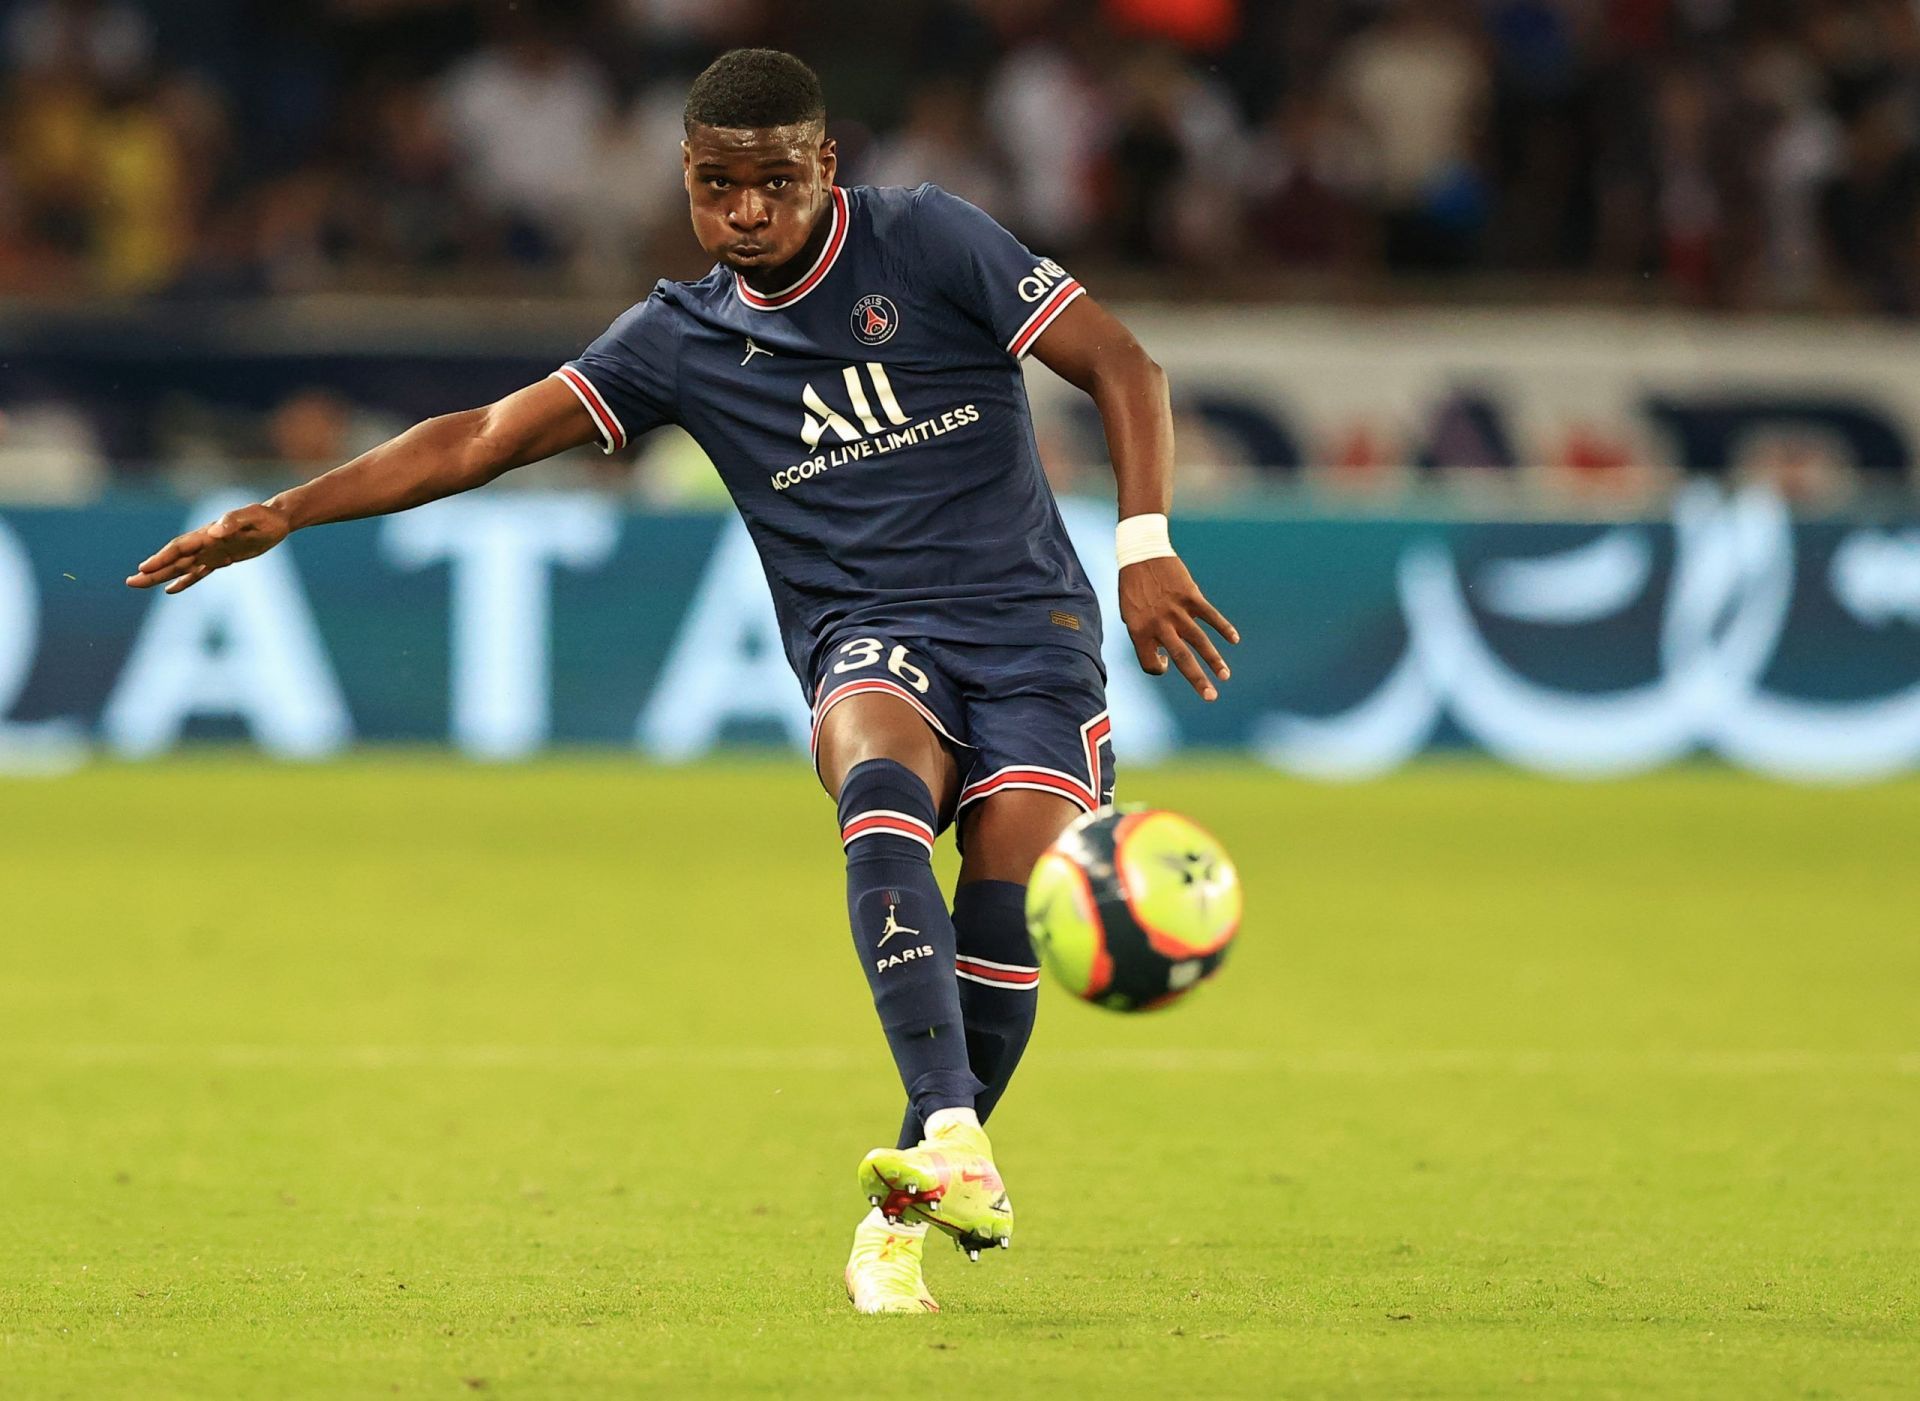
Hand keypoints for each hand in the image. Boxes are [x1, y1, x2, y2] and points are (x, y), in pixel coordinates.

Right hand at [125, 503, 290, 593]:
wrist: (277, 520)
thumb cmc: (265, 517)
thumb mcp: (252, 517)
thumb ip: (233, 521)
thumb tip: (214, 531)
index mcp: (208, 534)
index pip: (179, 547)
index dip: (162, 558)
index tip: (144, 569)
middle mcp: (205, 544)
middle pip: (173, 560)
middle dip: (152, 571)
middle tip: (130, 582)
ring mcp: (211, 552)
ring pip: (181, 567)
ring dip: (160, 576)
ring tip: (139, 584)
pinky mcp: (221, 559)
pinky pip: (198, 573)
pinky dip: (184, 581)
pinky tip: (170, 590)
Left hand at [1120, 555, 1239, 700]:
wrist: (1141, 553)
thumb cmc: (1132, 587)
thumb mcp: (1129, 613)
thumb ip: (1144, 634)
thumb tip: (1165, 654)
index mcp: (1139, 631)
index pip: (1151, 664)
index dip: (1159, 667)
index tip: (1166, 662)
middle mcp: (1158, 624)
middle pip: (1181, 659)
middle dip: (1197, 680)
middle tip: (1210, 697)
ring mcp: (1176, 610)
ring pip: (1199, 641)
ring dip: (1214, 660)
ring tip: (1225, 676)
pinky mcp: (1191, 596)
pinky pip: (1210, 615)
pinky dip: (1224, 627)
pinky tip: (1234, 639)